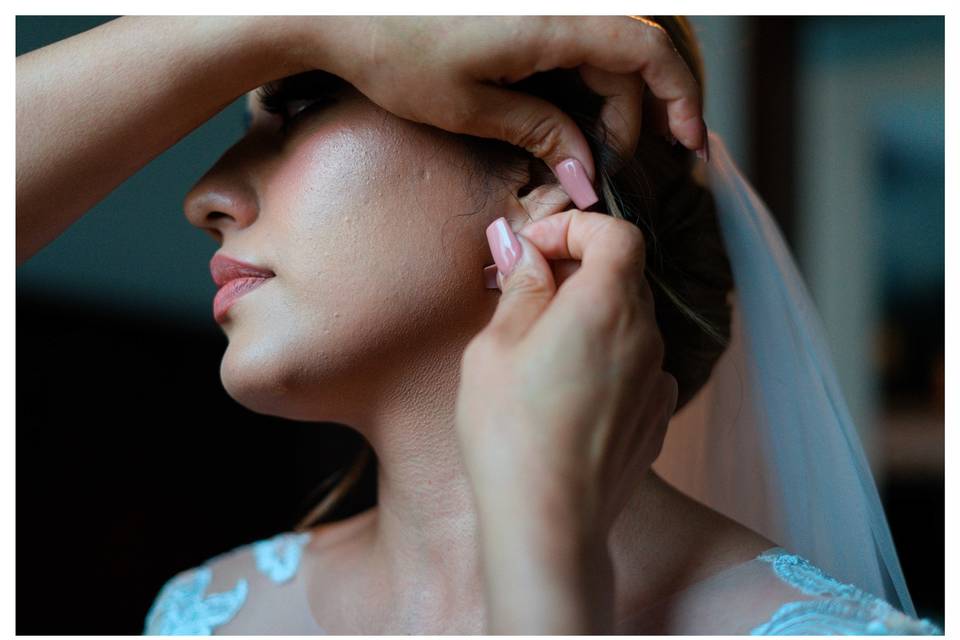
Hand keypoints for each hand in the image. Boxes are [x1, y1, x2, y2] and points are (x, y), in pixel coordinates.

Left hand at [292, 16, 706, 207]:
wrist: (336, 9)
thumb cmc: (393, 53)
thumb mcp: (470, 107)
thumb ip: (541, 134)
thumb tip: (587, 175)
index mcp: (552, 19)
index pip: (648, 50)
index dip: (680, 95)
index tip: (687, 142)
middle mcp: (557, 2)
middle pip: (627, 57)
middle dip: (627, 117)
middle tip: (600, 172)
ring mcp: (541, 4)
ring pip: (602, 51)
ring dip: (604, 102)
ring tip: (584, 151)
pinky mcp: (525, 9)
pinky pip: (573, 42)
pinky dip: (579, 82)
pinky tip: (563, 117)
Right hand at [454, 211, 678, 631]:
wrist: (549, 522)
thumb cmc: (510, 433)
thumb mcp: (495, 347)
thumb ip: (521, 287)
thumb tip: (525, 250)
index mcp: (606, 305)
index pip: (617, 232)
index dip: (575, 228)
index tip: (533, 250)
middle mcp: (646, 335)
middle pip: (623, 275)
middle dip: (575, 270)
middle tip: (523, 295)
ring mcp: (658, 379)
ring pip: (628, 322)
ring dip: (589, 317)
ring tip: (538, 349)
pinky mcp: (657, 416)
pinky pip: (636, 365)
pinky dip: (606, 358)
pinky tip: (566, 391)